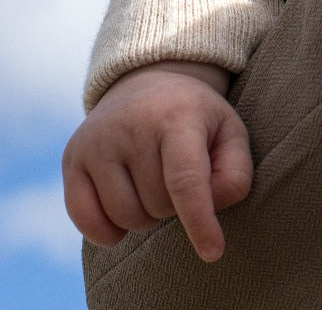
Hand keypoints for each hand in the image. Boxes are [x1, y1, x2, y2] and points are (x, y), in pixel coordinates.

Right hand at [61, 61, 252, 262]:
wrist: (148, 83)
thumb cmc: (197, 118)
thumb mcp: (229, 132)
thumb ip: (234, 173)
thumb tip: (211, 209)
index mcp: (178, 115)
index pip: (186, 180)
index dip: (200, 221)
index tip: (213, 252)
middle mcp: (132, 125)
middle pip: (159, 205)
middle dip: (175, 205)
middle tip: (177, 173)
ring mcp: (97, 141)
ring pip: (125, 218)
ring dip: (146, 216)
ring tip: (153, 182)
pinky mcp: (72, 158)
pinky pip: (88, 223)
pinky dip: (109, 231)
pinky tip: (124, 205)